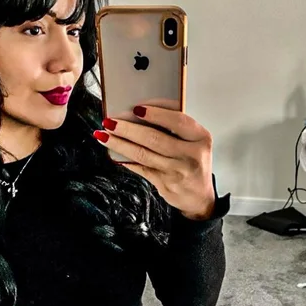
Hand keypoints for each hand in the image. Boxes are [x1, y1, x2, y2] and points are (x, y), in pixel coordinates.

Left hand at [93, 105, 215, 219]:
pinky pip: (141, 168)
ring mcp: (177, 171)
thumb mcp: (195, 142)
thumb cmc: (194, 163)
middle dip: (128, 129)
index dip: (156, 113)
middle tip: (110, 121)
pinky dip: (126, 160)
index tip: (136, 108)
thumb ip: (175, 128)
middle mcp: (191, 155)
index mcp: (201, 138)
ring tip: (104, 135)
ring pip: (143, 154)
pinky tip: (114, 154)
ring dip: (120, 144)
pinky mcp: (165, 184)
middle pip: (154, 138)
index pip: (177, 121)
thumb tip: (140, 113)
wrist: (200, 197)